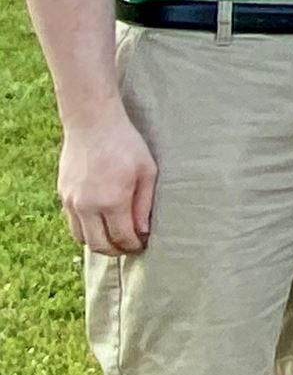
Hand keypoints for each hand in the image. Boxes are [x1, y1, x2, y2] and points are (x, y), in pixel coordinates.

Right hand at [60, 112, 157, 254]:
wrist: (92, 123)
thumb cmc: (126, 144)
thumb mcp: (147, 171)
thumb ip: (145, 204)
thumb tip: (143, 231)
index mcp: (112, 201)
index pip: (121, 238)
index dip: (134, 245)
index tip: (142, 244)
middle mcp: (88, 207)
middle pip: (99, 245)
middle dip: (116, 251)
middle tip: (129, 246)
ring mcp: (72, 202)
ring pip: (82, 239)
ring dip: (98, 243)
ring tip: (114, 237)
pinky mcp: (63, 196)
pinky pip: (72, 224)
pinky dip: (85, 230)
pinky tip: (99, 223)